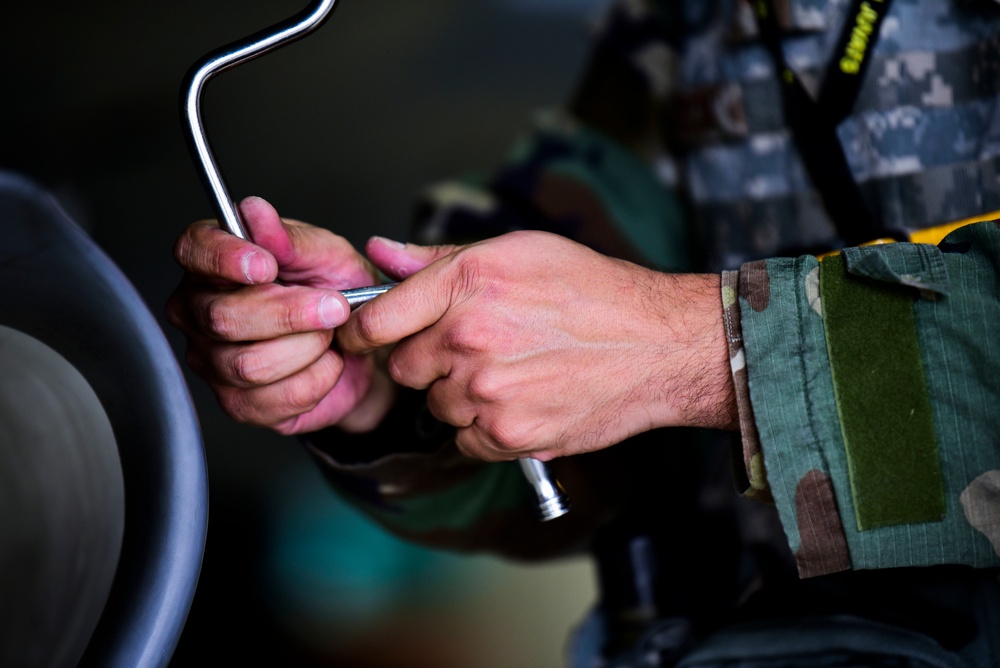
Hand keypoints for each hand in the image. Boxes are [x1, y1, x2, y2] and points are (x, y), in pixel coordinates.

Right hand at [166, 196, 391, 433]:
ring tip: (331, 336)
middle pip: (223, 317)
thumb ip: (290, 238)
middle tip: (336, 306)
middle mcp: (200, 311)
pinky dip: (315, 380)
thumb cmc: (337, 292)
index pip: (193, 251)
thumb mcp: (327, 255)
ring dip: (308, 349)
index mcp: (215, 262)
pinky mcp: (238, 403)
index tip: (266, 265)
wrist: (362, 347)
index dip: (225, 258)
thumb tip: (254, 211)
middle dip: (291, 313)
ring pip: (249, 363)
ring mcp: (212, 361)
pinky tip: (326, 364)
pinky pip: (273, 399)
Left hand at [338, 230, 736, 461]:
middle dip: (428, 361)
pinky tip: (525, 399)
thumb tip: (381, 255)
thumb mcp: (517, 252)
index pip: (375, 320)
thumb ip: (439, 259)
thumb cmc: (592, 292)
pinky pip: (467, 438)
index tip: (364, 339)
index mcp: (467, 282)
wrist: (656, 345)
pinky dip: (488, 427)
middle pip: (403, 368)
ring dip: (463, 394)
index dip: (361, 332)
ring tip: (516, 371)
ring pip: (438, 405)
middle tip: (475, 349)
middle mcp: (470, 335)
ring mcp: (488, 388)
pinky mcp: (509, 432)